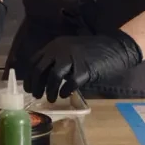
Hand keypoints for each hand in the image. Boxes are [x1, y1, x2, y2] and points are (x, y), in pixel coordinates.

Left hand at [24, 31, 141, 100]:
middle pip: (40, 69)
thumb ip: (57, 60)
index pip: (34, 61)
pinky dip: (65, 90)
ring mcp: (72, 58)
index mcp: (54, 45)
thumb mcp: (69, 50)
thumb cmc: (92, 51)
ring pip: (53, 77)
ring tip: (50, 99)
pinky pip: (70, 83)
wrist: (115, 47)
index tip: (29, 87)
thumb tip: (43, 78)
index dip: (30, 76)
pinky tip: (64, 95)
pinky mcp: (84, 69)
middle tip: (36, 96)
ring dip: (49, 90)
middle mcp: (60, 49)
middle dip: (36, 85)